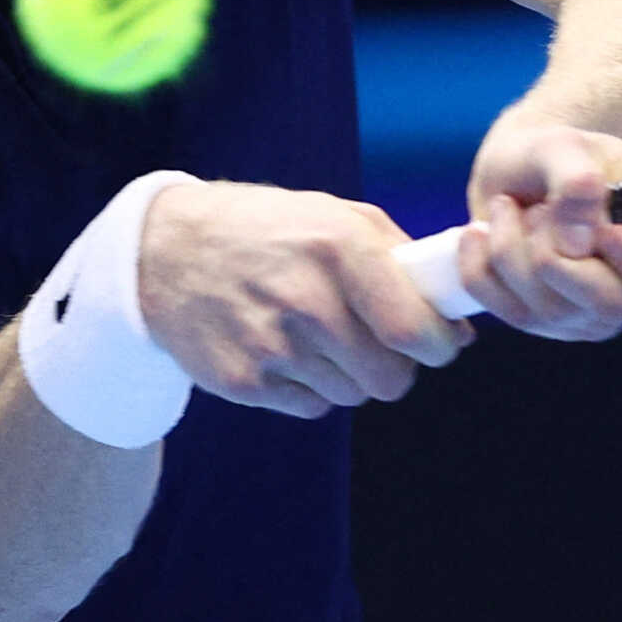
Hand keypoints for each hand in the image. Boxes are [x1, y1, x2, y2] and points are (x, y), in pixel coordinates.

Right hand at [139, 181, 474, 419]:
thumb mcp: (335, 215)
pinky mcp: (242, 382)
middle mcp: (305, 299)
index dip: (439, 347)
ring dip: (351, 375)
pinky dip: (311, 387)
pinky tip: (287, 349)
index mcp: (338, 248)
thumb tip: (457, 321)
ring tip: (320, 336)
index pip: (413, 331)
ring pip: (353, 396)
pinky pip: (311, 407)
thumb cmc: (268, 229)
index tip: (440, 345)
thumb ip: (401, 258)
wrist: (164, 249)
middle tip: (379, 343)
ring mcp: (271, 346)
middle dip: (396, 366)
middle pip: (390, 379)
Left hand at [456, 118, 621, 340]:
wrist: (518, 173)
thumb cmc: (558, 155)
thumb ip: (575, 176)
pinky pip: (507, 311)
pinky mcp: (548, 325)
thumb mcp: (565, 143)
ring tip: (513, 209)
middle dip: (554, 250)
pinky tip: (484, 233)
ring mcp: (594, 314)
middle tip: (540, 207)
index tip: (607, 232)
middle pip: (610, 304)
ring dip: (512, 245)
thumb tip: (576, 242)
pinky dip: (481, 263)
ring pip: (549, 309)